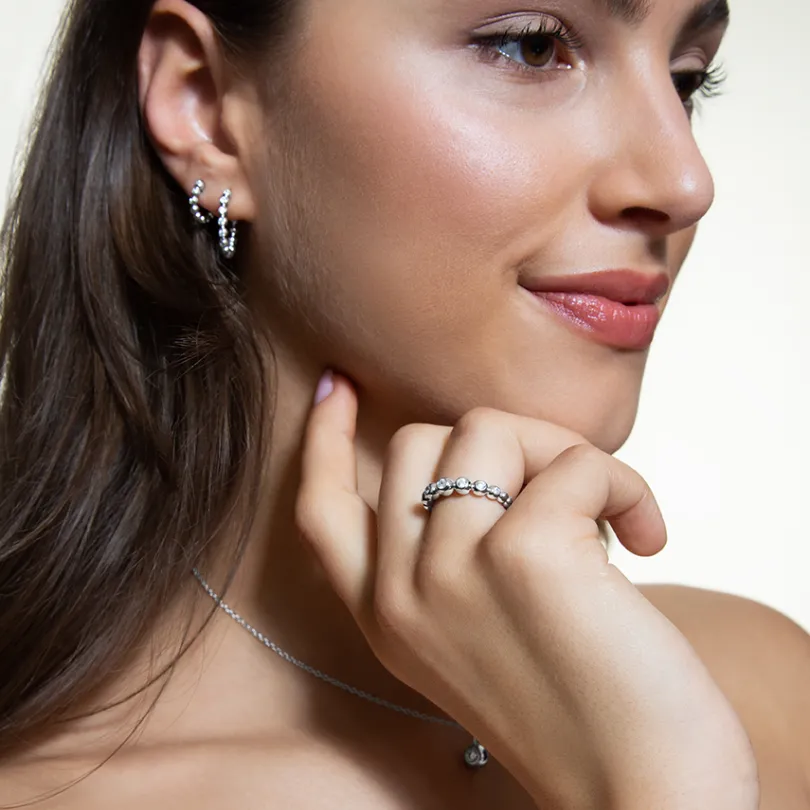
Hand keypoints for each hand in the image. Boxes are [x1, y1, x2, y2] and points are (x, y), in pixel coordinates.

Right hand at [296, 373, 758, 809]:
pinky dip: (623, 486)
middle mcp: (402, 592)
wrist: (642, 800)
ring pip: (488, 429)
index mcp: (385, 616)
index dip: (323, 438)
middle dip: (499, 443)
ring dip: (563, 455)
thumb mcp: (477, 639)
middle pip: (416, 441)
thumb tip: (485, 462)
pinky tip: (647, 539)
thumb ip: (450, 560)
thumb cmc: (580, 712)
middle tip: (561, 489)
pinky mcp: (524, 556)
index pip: (322, 508)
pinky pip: (574, 463)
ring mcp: (453, 571)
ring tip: (607, 518)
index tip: (337, 386)